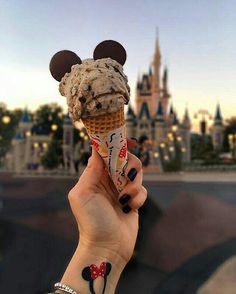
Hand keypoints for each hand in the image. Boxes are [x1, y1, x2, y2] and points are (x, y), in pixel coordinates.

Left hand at [68, 140, 146, 262]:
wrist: (107, 247)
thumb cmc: (91, 221)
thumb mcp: (83, 194)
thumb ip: (90, 171)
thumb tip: (96, 150)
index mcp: (95, 176)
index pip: (106, 153)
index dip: (115, 144)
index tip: (127, 141)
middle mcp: (109, 180)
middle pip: (126, 159)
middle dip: (129, 166)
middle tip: (126, 176)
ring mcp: (122, 189)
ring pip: (137, 173)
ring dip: (134, 185)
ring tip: (125, 200)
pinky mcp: (134, 200)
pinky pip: (143, 189)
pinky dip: (138, 198)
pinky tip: (129, 209)